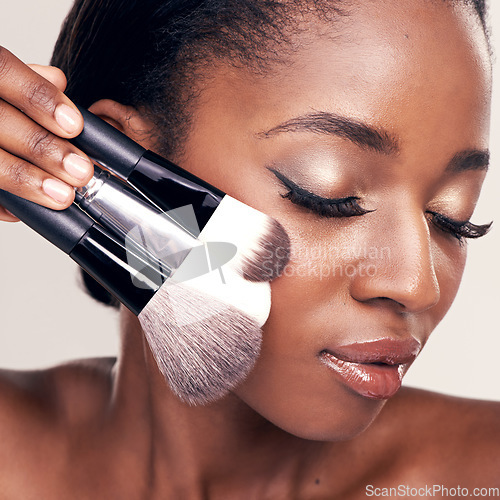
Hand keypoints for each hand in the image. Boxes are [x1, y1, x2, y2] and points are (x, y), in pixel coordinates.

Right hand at [0, 47, 92, 221]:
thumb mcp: (2, 79)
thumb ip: (30, 81)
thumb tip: (57, 81)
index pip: (3, 71)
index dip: (40, 98)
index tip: (74, 124)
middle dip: (44, 148)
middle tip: (80, 170)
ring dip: (26, 179)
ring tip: (62, 195)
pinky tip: (20, 210)